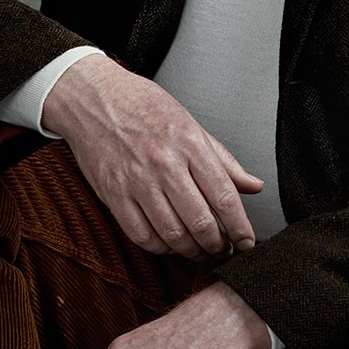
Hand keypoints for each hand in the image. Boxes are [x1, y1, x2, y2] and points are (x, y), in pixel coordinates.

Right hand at [42, 54, 262, 258]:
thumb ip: (224, 161)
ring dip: (191, 251)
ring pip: (172, 234)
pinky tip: (169, 243)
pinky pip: (141, 235)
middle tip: (224, 250)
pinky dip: (160, 247)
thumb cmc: (143, 107)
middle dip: (217, 246)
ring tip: (200, 251)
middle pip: (200, 222)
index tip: (246, 242)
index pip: (224, 197)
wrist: (93, 97)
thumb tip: (254, 186)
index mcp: (189, 143)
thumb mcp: (191, 125)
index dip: (240, 227)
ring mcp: (136, 180)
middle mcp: (164, 163)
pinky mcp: (113, 194)